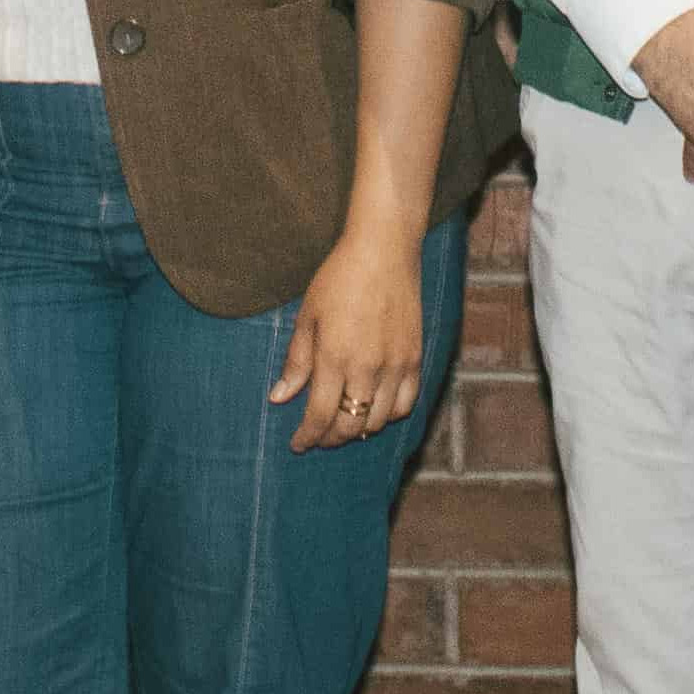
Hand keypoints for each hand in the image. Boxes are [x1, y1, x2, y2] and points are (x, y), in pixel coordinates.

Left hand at [270, 215, 425, 453]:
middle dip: (330, 438)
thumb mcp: (307, 316)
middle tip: (318, 437)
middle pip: (349, 426)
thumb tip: (279, 397)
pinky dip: (388, 415)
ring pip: (377, 421)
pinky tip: (374, 409)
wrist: (384, 250)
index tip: (298, 444)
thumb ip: (296, 361)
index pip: (319, 415)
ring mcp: (395, 364)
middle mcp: (367, 367)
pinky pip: (405, 403)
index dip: (307, 436)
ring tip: (344, 424)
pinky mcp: (415, 358)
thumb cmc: (339, 278)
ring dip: (358, 430)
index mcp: (334, 356)